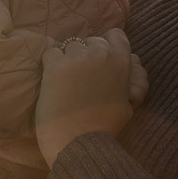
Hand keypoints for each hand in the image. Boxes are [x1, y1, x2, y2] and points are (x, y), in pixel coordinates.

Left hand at [35, 29, 140, 166]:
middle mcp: (101, 53)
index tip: (99, 61)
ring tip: (65, 81)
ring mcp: (77, 57)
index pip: (116, 35)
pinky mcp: (55, 65)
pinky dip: (50, 64)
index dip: (106, 45)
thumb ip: (127, 83)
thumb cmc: (104, 129)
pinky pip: (50, 52)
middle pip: (91, 40)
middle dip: (85, 54)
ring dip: (66, 59)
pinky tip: (52, 81)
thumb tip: (126, 78)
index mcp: (122, 62)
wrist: (78, 143)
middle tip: (80, 76)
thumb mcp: (127, 105)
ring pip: (69, 45)